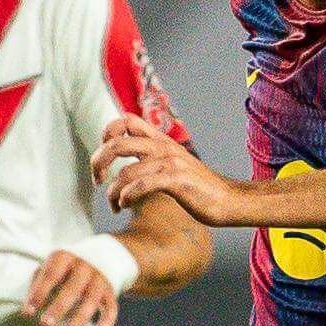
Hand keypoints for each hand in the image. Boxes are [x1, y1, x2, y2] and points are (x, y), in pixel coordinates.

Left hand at [23, 248, 119, 325]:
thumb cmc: (66, 267)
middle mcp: (84, 266)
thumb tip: (28, 309)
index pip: (51, 275)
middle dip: (58, 308)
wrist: (102, 254)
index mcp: (65, 257)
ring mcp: (99, 279)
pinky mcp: (110, 292)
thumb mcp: (51, 267)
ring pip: (91, 300)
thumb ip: (39, 284)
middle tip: (45, 325)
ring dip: (79, 318)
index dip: (39, 293)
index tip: (28, 313)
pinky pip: (111, 308)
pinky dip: (107, 321)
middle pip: (72, 289)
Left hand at [94, 114, 250, 224]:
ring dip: (113, 192)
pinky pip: (142, 185)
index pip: (126, 120)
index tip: (104, 157)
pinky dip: (128, 197)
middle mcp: (163, 147)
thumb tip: (127, 168)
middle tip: (97, 181)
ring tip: (115, 206)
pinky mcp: (177, 180)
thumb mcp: (173, 165)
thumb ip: (152, 159)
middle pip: (117, 143)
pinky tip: (126, 205)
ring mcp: (170, 163)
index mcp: (161, 140)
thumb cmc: (198, 188)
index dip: (108, 133)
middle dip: (98, 162)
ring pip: (126, 172)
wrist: (228, 200)